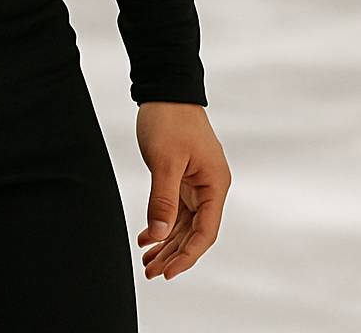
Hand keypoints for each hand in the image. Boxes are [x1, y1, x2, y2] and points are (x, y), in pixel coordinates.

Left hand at [135, 102, 229, 280]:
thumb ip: (163, 199)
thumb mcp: (165, 161)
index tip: (168, 272)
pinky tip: (145, 236)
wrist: (165, 88)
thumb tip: (159, 234)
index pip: (205, 232)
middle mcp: (210, 186)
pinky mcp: (183, 176)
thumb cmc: (170, 118)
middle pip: (194, 231)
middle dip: (173, 253)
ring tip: (146, 260)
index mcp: (215, 184)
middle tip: (150, 271)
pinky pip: (175, 208)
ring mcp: (197, 181)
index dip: (187, 255)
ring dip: (165, 241)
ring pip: (183, 222)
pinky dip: (161, 222)